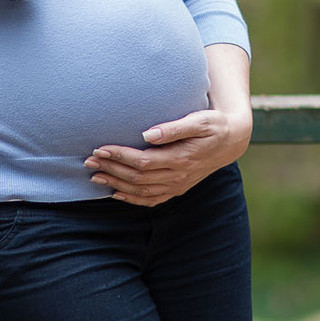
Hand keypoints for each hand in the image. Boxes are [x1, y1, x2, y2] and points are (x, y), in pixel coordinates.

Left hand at [84, 106, 251, 206]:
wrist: (231, 141)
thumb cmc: (213, 125)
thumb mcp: (199, 121)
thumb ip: (174, 128)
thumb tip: (148, 134)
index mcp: (182, 158)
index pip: (143, 161)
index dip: (120, 156)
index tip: (100, 148)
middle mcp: (178, 176)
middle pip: (138, 177)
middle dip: (111, 170)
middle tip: (89, 161)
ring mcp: (177, 185)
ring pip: (141, 190)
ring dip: (116, 184)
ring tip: (95, 177)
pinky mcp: (177, 189)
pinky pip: (151, 199)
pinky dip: (131, 199)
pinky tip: (115, 193)